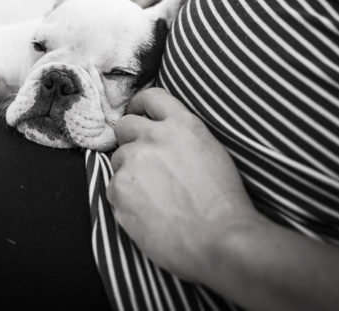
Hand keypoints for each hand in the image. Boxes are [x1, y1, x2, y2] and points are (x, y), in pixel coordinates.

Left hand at [107, 87, 258, 281]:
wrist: (220, 239)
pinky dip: (126, 199)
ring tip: (154, 197)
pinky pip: (114, 188)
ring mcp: (134, 161)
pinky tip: (148, 213)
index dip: (139, 106)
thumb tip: (163, 138)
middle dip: (130, 140)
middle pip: (125, 126)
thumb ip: (183, 138)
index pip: (151, 97)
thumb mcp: (211, 152)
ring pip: (118, 160)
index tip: (136, 113)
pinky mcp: (119, 188)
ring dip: (129, 173)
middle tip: (142, 162)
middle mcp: (154, 137)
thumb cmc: (224, 204)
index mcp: (183, 125)